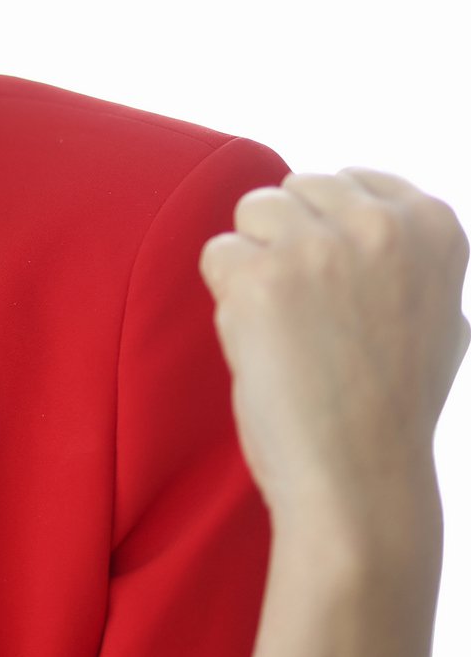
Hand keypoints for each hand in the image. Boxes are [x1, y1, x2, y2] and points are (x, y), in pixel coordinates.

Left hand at [200, 169, 467, 529]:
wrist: (360, 478)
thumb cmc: (392, 404)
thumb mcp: (438, 315)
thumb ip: (406, 254)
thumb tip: (373, 206)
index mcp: (433, 225)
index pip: (349, 178)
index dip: (330, 230)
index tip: (342, 286)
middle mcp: (380, 225)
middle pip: (292, 190)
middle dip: (289, 242)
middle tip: (316, 316)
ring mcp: (318, 247)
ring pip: (251, 213)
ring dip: (256, 264)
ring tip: (292, 327)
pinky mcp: (260, 277)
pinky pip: (218, 255)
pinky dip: (229, 298)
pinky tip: (267, 343)